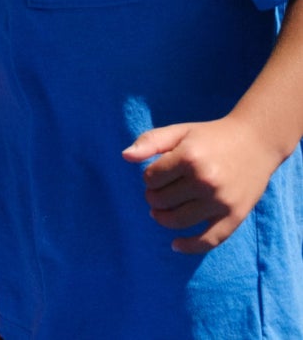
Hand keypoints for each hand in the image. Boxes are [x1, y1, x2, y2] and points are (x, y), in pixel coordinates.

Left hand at [123, 116, 281, 253]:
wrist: (254, 143)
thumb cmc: (210, 136)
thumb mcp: (180, 132)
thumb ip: (150, 141)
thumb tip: (125, 157)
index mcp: (188, 157)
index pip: (151, 178)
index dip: (148, 178)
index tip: (155, 175)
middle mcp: (205, 181)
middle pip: (163, 200)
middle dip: (153, 198)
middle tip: (156, 194)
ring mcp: (221, 201)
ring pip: (180, 220)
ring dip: (163, 219)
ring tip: (159, 213)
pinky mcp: (235, 216)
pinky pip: (210, 240)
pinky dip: (190, 246)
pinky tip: (175, 245)